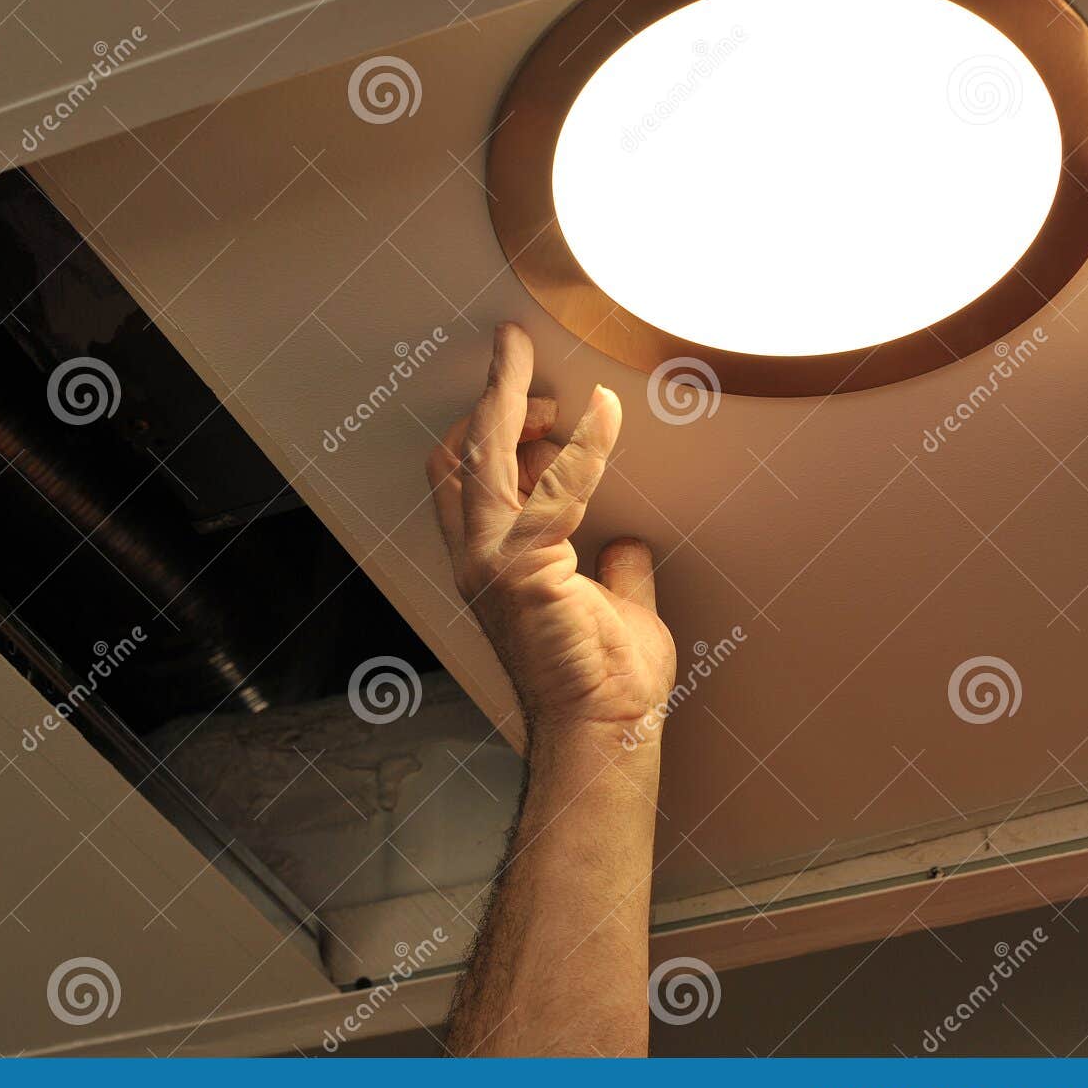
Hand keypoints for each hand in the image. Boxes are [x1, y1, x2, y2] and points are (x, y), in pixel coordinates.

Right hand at [425, 323, 674, 750]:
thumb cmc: (606, 684)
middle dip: (490, 397)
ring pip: (484, 455)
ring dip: (513, 401)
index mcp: (490, 565)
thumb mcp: (615, 606)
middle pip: (460, 454)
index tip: (521, 386)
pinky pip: (554, 485)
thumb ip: (616, 568)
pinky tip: (607, 413)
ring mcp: (493, 563)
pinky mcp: (524, 568)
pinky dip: (584, 443)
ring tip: (550, 376)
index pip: (463, 477)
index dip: (485, 425)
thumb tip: (628, 542)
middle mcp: (478, 559)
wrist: (606, 733)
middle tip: (518, 354)